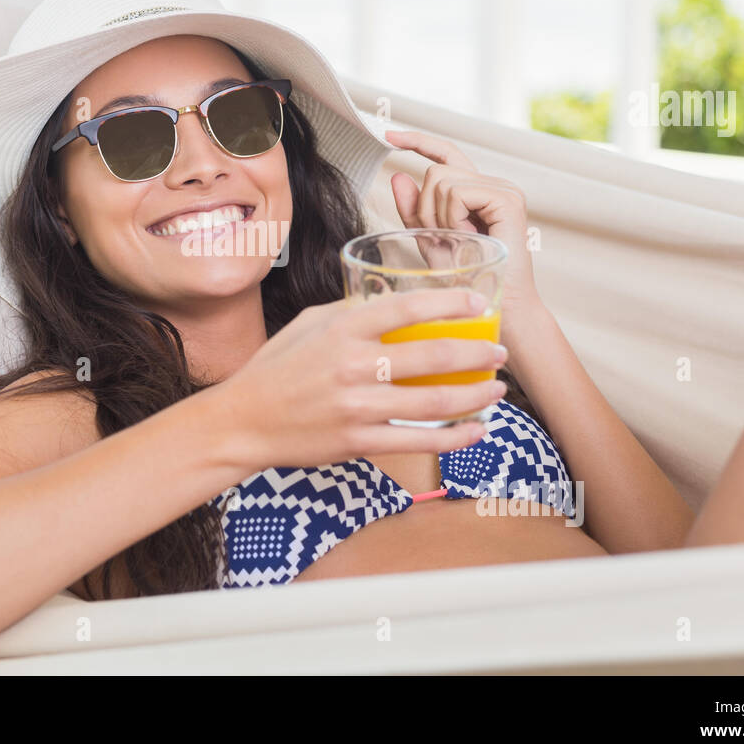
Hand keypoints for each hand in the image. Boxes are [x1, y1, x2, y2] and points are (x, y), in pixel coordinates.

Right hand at [214, 287, 507, 472]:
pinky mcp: (358, 441)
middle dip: (477, 353)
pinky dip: (454, 438)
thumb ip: (352, 311)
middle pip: (433, 356)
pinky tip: (475, 430)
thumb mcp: (308, 323)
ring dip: (474, 396)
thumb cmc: (276, 368)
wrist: (243, 421)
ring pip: (434, 402)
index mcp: (342, 330)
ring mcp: (357, 407)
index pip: (408, 308)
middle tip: (500, 352)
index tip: (479, 306)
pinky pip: (418, 441)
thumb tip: (396, 302)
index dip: (450, 305)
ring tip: (496, 389)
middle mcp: (353, 366)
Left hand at [382, 127, 543, 345]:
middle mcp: (493, 183)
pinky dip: (452, 219)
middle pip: (434, 171)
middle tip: (443, 238)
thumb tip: (398, 175)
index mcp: (477, 190)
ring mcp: (503, 189)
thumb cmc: (466, 279)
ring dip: (437, 217)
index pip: (444, 154)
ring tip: (458, 243)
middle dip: (424, 207)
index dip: (417, 141)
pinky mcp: (507, 199)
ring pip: (441, 180)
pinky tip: (467, 238)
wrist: (496, 306)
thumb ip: (415, 209)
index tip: (388, 134)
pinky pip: (457, 193)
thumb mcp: (431, 240)